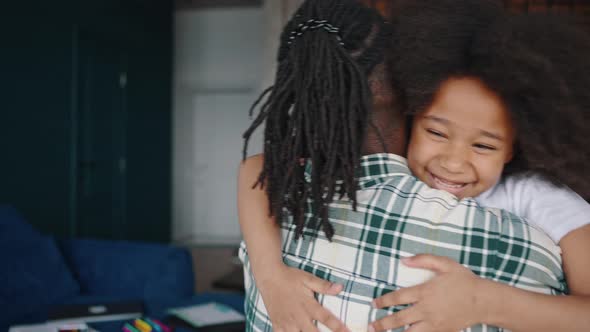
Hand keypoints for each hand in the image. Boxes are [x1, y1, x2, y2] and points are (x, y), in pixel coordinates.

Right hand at [257, 264, 350, 331]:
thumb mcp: (308, 278)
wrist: (268, 277)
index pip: (326, 319)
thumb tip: (340, 288)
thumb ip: (324, 286)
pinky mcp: (277, 325)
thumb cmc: (290, 277)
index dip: (338, 327)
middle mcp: (298, 316)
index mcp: (308, 305)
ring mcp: (287, 323)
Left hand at [369, 255, 485, 331]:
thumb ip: (424, 259)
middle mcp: (427, 309)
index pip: (398, 298)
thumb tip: (404, 259)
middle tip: (371, 326)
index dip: (383, 301)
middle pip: (399, 319)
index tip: (374, 304)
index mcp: (425, 292)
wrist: (484, 301)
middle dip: (383, 324)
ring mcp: (434, 323)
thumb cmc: (464, 280)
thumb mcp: (446, 264)